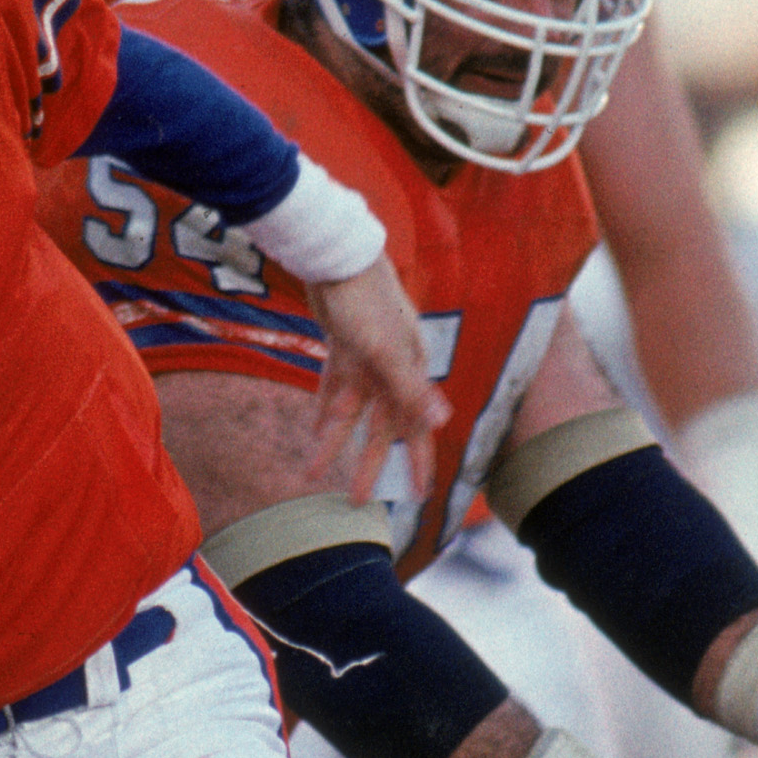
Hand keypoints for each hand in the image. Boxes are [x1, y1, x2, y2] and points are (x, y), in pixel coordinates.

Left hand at [301, 256, 445, 509]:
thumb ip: (411, 388)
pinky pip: (335, 387)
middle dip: (370, 464)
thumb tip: (443, 422)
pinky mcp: (344, 347)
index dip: (417, 461)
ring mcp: (367, 358)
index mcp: (410, 370)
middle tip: (358, 501)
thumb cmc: (365, 301)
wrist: (336, 256)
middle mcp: (392, 369)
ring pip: (352, 412)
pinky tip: (314, 431)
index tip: (417, 495)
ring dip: (335, 442)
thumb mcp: (385, 350)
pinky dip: (325, 409)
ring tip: (314, 474)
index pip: (416, 427)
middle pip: (381, 427)